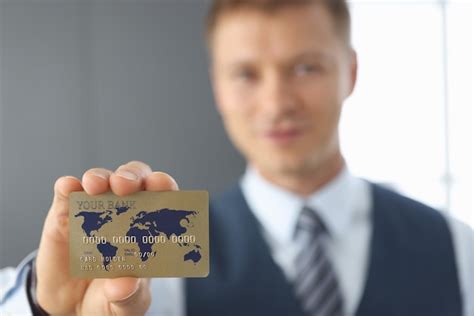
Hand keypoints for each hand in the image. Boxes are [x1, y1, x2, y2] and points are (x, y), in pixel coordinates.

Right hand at [35, 161, 178, 314]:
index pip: (162, 198)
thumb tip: (124, 283)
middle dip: (132, 176)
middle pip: (134, 179)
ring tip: (96, 186)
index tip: (162, 184)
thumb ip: (127, 295)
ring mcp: (94, 210)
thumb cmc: (109, 299)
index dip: (163, 186)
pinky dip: (68, 186)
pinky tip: (69, 187)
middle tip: (125, 185)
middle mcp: (124, 211)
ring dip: (101, 177)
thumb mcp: (124, 305)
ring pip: (101, 180)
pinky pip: (67, 194)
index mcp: (148, 227)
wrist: (70, 310)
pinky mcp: (65, 215)